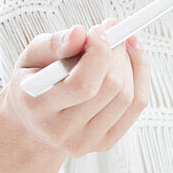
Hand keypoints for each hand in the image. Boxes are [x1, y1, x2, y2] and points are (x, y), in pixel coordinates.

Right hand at [4, 17, 150, 157]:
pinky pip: (136, 106)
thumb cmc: (34, 82)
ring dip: (130, 62)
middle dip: (116, 52)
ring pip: (127, 96)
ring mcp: (86, 141)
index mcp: (37, 108)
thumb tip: (80, 33)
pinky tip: (132, 58)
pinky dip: (140, 76)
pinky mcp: (105, 143)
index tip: (100, 30)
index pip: (82, 85)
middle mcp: (61, 132)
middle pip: (110, 89)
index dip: (99, 53)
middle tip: (113, 29)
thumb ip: (53, 43)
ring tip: (120, 42)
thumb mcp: (32, 57)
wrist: (33, 123)